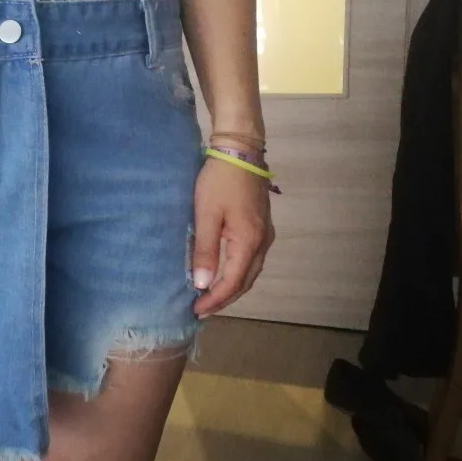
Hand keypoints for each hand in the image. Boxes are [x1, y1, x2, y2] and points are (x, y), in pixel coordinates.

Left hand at [190, 157, 274, 317]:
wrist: (239, 150)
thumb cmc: (219, 181)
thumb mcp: (206, 215)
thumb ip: (205, 251)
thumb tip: (203, 284)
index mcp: (249, 242)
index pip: (233, 282)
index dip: (215, 299)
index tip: (196, 310)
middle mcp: (262, 242)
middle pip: (246, 281)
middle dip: (225, 298)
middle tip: (202, 309)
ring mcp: (265, 233)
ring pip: (251, 271)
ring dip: (232, 286)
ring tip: (211, 296)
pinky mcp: (261, 225)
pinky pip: (251, 259)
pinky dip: (238, 272)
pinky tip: (224, 272)